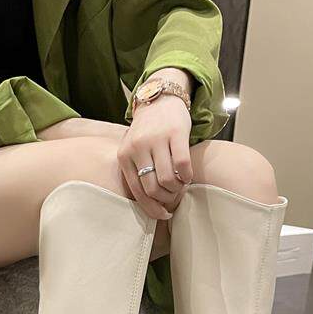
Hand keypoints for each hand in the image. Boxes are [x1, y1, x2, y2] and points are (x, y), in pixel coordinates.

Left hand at [117, 78, 193, 219]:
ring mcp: (156, 140)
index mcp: (124, 156)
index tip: (163, 215)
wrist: (159, 98)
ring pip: (167, 179)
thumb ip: (136, 172)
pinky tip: (188, 176)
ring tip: (180, 186)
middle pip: (153, 188)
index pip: (137, 192)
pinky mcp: (175, 133)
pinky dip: (187, 176)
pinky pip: (182, 165)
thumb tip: (150, 205)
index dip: (151, 208)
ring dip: (177, 189)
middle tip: (173, 198)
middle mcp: (137, 148)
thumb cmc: (147, 132)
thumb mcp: (133, 150)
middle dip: (165, 199)